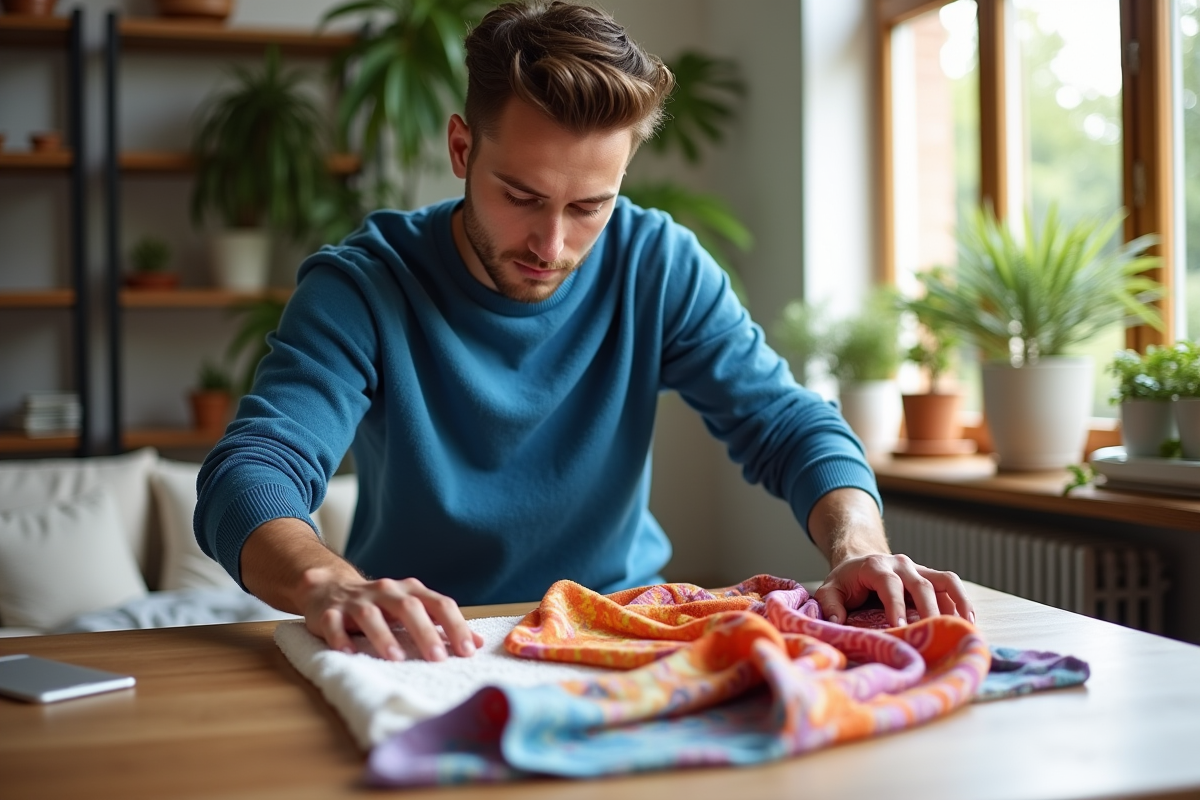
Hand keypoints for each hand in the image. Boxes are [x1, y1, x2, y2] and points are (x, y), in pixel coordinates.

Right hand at [239, 517, 483, 661]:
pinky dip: (342, 638)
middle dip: (425, 632)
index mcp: (410, 591)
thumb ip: (443, 624)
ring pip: (371, 616)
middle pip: (408, 607)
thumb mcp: (413, 609)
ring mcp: (357, 601)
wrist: (330, 588)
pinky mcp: (330, 613)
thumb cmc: (381, 606)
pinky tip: (349, 653)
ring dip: (384, 637)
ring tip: (396, 658)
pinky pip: (334, 624)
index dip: (455, 625)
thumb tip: (479, 643)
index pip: (439, 604)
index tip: (468, 651)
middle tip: (437, 658)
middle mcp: (386, 592)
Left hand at [805, 488, 974, 627]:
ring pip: (945, 581)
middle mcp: (901, 564)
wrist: (861, 561)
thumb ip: (829, 604)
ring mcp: (919, 569)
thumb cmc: (847, 582)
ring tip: (965, 626)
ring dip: (957, 602)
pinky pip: (951, 586)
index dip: (896, 604)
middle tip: (934, 633)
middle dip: (928, 610)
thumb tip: (837, 623)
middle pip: (921, 584)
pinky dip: (962, 602)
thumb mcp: (830, 589)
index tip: (901, 626)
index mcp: (875, 566)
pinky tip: (968, 622)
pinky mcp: (930, 577)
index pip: (889, 584)